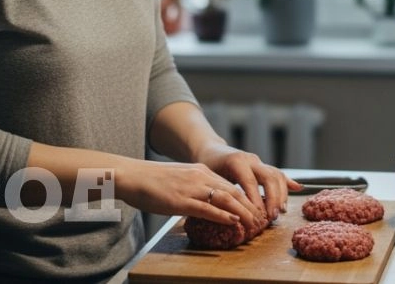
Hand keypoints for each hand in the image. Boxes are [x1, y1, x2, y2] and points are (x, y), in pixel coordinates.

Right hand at [116, 159, 265, 231]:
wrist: (132, 175)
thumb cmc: (152, 180)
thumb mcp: (179, 179)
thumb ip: (194, 188)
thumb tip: (205, 201)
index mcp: (200, 170)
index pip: (230, 184)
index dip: (245, 197)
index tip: (256, 208)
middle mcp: (200, 177)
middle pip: (233, 191)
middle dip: (250, 205)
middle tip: (261, 218)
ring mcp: (191, 188)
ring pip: (225, 199)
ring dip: (242, 212)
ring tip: (254, 223)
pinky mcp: (181, 200)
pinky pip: (207, 209)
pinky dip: (223, 215)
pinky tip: (233, 222)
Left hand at [196, 144, 303, 221]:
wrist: (210, 149)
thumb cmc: (206, 166)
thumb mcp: (209, 177)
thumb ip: (221, 190)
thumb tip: (230, 211)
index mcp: (236, 161)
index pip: (250, 181)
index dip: (256, 199)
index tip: (259, 216)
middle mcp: (250, 159)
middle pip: (269, 177)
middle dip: (273, 198)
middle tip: (272, 217)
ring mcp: (258, 162)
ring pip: (276, 175)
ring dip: (281, 194)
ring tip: (281, 211)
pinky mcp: (262, 166)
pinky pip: (278, 173)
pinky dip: (288, 182)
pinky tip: (298, 188)